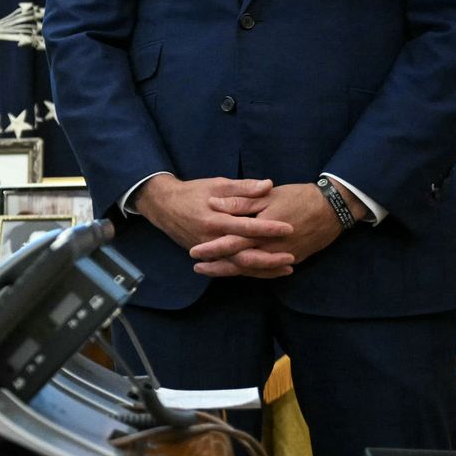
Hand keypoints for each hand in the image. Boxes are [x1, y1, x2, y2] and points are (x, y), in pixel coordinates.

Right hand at [133, 174, 295, 276]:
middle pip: (243, 254)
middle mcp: (211, 239)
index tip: (289, 228)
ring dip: (263, 269)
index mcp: (214, 219)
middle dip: (268, 258)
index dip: (268, 227)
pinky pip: (231, 267)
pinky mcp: (207, 256)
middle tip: (292, 257)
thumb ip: (242, 187)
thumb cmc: (192, 192)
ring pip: (238, 265)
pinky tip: (267, 271)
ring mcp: (208, 251)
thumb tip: (268, 185)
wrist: (163, 206)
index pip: (245, 226)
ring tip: (287, 269)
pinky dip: (250, 270)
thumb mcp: (216, 184)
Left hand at [189, 183, 343, 276]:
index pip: (232, 243)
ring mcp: (284, 256)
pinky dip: (254, 273)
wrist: (334, 208)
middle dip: (218, 266)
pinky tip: (241, 272)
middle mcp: (272, 247)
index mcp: (263, 230)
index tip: (194, 252)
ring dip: (232, 272)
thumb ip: (241, 201)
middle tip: (197, 267)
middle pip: (240, 262)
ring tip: (212, 271)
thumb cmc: (299, 197)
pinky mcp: (294, 258)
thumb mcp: (268, 195)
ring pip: (253, 269)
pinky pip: (270, 270)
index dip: (212, 249)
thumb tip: (214, 203)